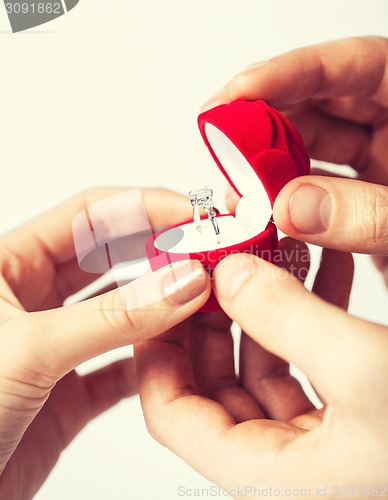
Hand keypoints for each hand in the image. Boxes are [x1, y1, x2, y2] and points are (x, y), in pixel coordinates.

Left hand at [0, 188, 209, 497]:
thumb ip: (114, 316)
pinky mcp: (70, 391)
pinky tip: (179, 354)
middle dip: (162, 250)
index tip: (195, 214)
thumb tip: (182, 282)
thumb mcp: (30, 348)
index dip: (146, 207)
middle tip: (209, 251)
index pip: (90, 216)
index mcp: (9, 265)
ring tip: (203, 298)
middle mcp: (34, 299)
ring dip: (164, 304)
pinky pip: (124, 363)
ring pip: (124, 310)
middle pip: (113, 256)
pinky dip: (154, 359)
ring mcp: (56, 344)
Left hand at [135, 239, 387, 496]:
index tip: (164, 291)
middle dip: (215, 312)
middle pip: (214, 382)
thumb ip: (288, 317)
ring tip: (272, 244)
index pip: (173, 416)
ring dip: (263, 302)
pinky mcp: (355, 412)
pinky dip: (305, 309)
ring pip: (262, 362)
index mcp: (275, 474)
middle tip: (216, 255)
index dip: (158, 352)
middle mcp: (290, 462)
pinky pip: (307, 356)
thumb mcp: (371, 369)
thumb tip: (231, 275)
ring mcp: (322, 436)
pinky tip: (320, 265)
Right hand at [204, 36, 387, 282]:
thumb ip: (370, 215)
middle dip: (267, 122)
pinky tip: (264, 214)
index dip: (292, 73)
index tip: (238, 93)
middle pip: (322, 105)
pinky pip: (315, 191)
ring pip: (312, 149)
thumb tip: (291, 208)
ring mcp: (380, 169)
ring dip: (270, 166)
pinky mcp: (363, 205)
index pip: (357, 67)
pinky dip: (286, 201)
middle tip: (222, 144)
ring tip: (237, 187)